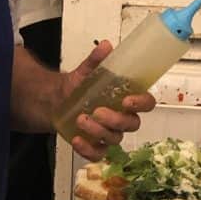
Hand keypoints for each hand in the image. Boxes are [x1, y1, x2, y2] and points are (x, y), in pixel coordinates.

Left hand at [62, 41, 154, 160]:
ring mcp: (108, 133)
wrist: (54, 101)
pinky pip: (98, 154)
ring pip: (114, 139)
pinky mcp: (94, 145)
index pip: (146, 104)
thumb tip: (106, 45)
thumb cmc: (77, 87)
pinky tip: (76, 140)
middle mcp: (122, 118)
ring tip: (80, 119)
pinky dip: (88, 150)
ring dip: (98, 131)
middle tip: (97, 111)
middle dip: (115, 120)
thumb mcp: (85, 72)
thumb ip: (96, 60)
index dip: (141, 103)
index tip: (127, 101)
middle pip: (131, 124)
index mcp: (126, 99)